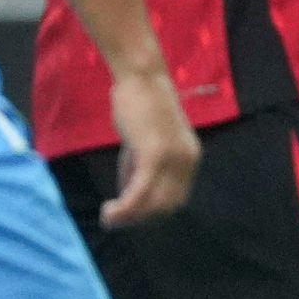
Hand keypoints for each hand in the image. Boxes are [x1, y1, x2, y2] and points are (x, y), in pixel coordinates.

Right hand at [97, 64, 199, 226]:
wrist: (141, 78)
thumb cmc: (140, 107)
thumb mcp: (143, 143)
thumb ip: (140, 169)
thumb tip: (130, 196)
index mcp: (190, 158)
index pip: (176, 199)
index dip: (152, 213)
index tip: (129, 215)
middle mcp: (188, 161)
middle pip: (167, 206)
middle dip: (140, 219)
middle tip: (115, 220)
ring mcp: (173, 158)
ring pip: (154, 204)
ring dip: (130, 218)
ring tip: (108, 218)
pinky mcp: (154, 154)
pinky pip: (140, 193)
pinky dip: (125, 208)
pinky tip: (109, 210)